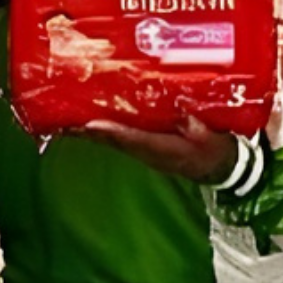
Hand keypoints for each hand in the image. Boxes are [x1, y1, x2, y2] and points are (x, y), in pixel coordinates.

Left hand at [79, 115, 238, 180]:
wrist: (217, 167)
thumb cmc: (213, 149)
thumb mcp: (210, 136)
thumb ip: (196, 126)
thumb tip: (184, 115)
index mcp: (165, 149)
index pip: (134, 139)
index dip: (112, 132)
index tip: (91, 125)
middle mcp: (149, 153)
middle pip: (114, 142)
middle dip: (90, 132)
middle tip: (65, 123)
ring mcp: (144, 153)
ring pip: (113, 142)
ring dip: (91, 133)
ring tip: (67, 123)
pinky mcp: (144, 150)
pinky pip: (120, 141)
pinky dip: (102, 133)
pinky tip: (88, 124)